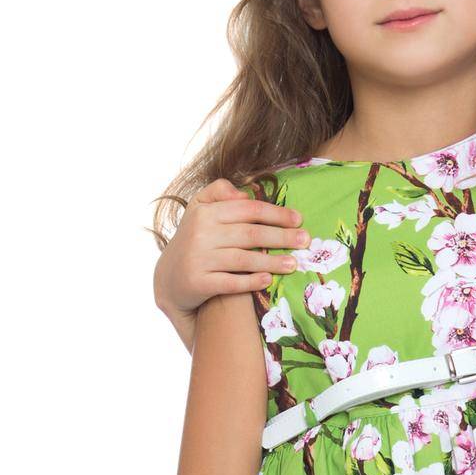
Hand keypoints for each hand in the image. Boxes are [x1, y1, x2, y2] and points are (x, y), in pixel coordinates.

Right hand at [154, 178, 308, 348]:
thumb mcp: (200, 209)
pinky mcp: (198, 283)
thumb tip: (244, 191)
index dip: (276, 214)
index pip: (249, 210)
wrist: (169, 277)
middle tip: (306, 240)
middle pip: (250, 234)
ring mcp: (198, 259)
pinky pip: (229, 282)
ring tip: (295, 263)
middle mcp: (201, 234)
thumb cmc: (196, 238)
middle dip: (282, 237)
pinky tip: (268, 280)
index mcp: (206, 213)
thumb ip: (219, 191)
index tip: (299, 219)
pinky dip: (250, 282)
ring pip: (243, 259)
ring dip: (272, 262)